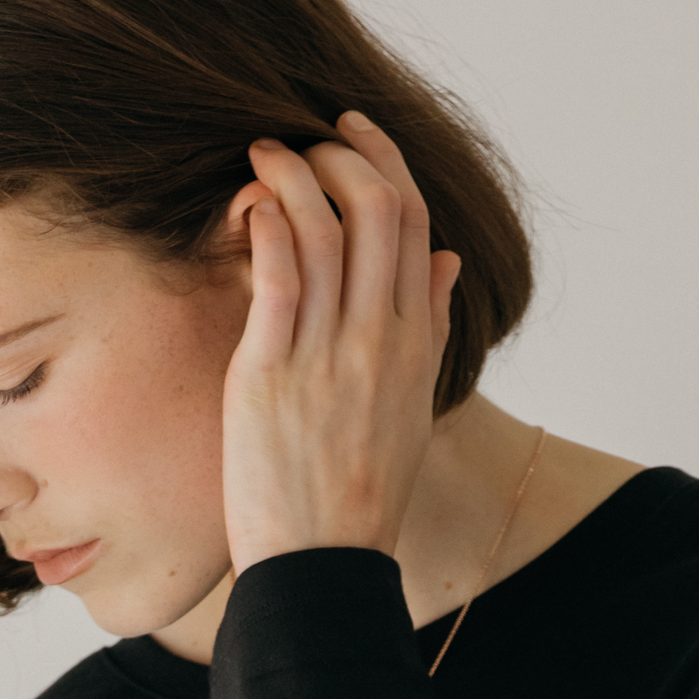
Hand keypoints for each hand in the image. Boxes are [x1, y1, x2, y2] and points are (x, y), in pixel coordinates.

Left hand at [222, 113, 460, 573]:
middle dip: (340, 154)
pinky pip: (279, 275)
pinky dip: (268, 222)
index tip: (353, 132)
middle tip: (302, 140)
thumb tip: (448, 263)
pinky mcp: (273, 373)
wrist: (324, 566)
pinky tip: (250, 202)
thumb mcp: (413, 408)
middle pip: (378, 208)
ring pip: (327, 228)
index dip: (385, 162)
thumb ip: (432, 328)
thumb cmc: (361, 496)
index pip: (415, 225)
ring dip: (293, 173)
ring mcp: (329, 355)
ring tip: (261, 155)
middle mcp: (381, 340)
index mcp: (418, 344)